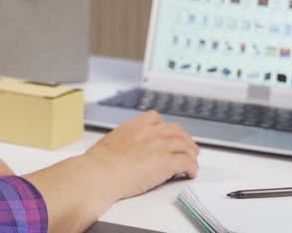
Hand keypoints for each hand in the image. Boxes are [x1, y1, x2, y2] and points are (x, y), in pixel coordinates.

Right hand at [84, 111, 199, 200]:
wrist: (100, 173)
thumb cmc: (98, 164)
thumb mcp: (109, 143)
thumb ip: (121, 142)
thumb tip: (120, 150)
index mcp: (134, 126)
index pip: (155, 118)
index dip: (164, 126)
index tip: (167, 132)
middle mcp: (150, 133)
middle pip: (175, 130)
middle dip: (184, 138)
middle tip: (188, 146)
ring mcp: (160, 146)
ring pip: (184, 145)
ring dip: (190, 153)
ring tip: (193, 160)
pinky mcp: (166, 162)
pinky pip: (186, 162)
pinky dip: (192, 167)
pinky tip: (191, 173)